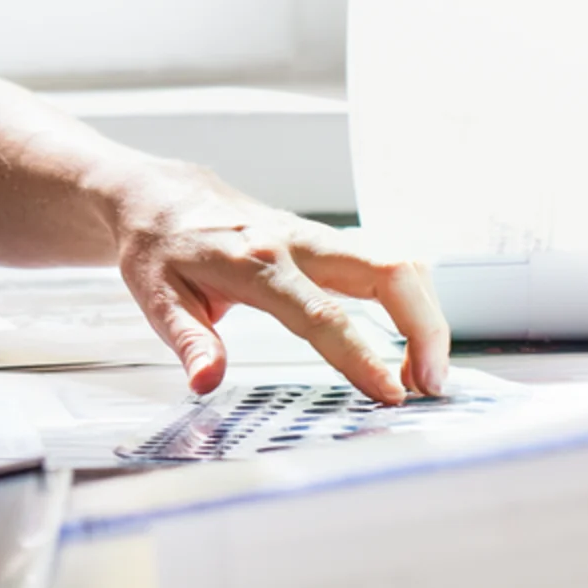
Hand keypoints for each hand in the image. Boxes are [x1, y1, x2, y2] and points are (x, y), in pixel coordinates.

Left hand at [111, 179, 448, 404]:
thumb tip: (206, 382)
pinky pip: (386, 262)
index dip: (362, 356)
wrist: (160, 194)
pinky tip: (413, 339)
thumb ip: (188, 341)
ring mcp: (317, 237)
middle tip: (432, 384)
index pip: (322, 314)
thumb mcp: (156, 299)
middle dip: (425, 326)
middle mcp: (296, 243)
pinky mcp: (327, 241)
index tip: (390, 393)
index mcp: (255, 264)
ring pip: (397, 261)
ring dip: (426, 314)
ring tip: (426, 373)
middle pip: (388, 270)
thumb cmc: (159, 247)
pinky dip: (413, 299)